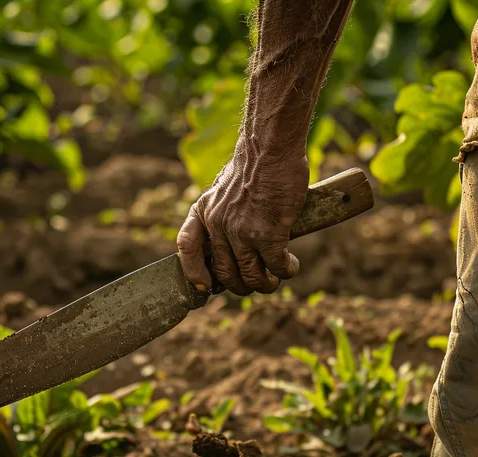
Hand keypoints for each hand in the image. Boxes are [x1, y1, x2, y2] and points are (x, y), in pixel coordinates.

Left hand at [177, 146, 307, 295]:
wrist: (269, 148)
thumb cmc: (252, 166)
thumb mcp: (223, 190)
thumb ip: (222, 215)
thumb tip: (232, 243)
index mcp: (204, 212)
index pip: (187, 248)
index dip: (194, 273)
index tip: (205, 288)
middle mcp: (218, 225)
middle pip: (225, 273)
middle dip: (241, 286)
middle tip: (255, 283)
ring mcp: (242, 232)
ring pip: (251, 276)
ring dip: (265, 284)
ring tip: (275, 280)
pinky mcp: (268, 234)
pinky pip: (275, 266)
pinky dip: (284, 271)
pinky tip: (290, 265)